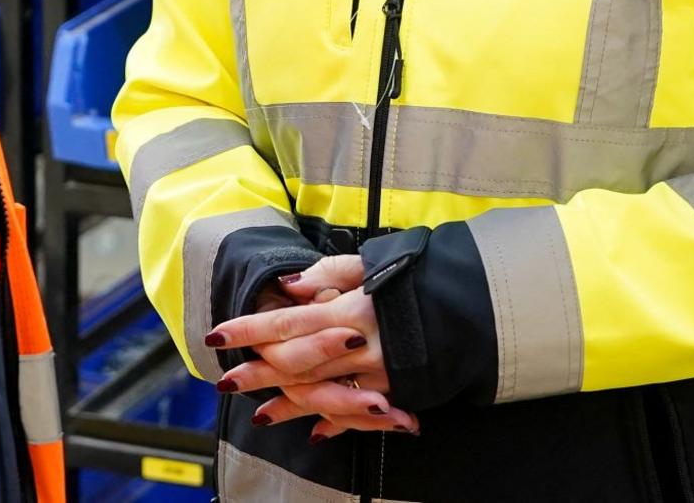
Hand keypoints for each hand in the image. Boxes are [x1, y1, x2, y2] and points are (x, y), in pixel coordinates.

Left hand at [207, 257, 417, 434]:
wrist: (474, 306)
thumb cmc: (417, 277)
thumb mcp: (371, 263)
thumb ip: (327, 274)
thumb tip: (290, 286)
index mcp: (347, 311)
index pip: (286, 322)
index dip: (249, 329)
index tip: (219, 334)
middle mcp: (357, 347)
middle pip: (295, 364)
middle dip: (258, 373)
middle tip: (226, 381)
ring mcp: (377, 375)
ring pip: (321, 395)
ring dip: (288, 406)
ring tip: (260, 415)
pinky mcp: (396, 391)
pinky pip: (358, 414)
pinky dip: (336, 423)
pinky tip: (315, 431)